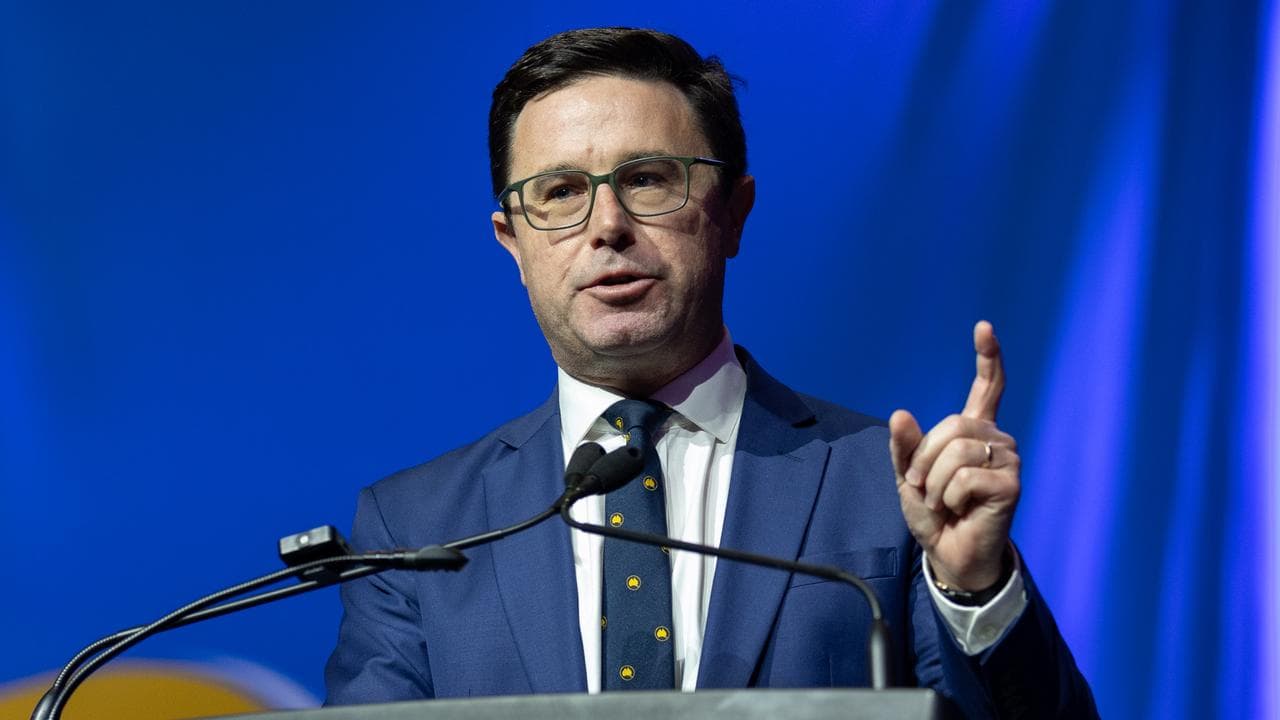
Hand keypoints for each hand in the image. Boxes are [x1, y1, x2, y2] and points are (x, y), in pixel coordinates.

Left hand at [889, 321, 1019, 590]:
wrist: (950, 554)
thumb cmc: (934, 513)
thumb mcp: (909, 477)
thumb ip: (904, 447)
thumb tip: (900, 414)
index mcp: (973, 431)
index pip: (987, 387)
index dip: (988, 357)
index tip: (984, 327)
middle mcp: (996, 439)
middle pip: (952, 425)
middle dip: (926, 458)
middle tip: (925, 487)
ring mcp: (1008, 459)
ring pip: (956, 450)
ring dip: (935, 481)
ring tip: (942, 501)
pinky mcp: (1011, 483)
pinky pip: (964, 477)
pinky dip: (949, 497)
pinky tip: (959, 509)